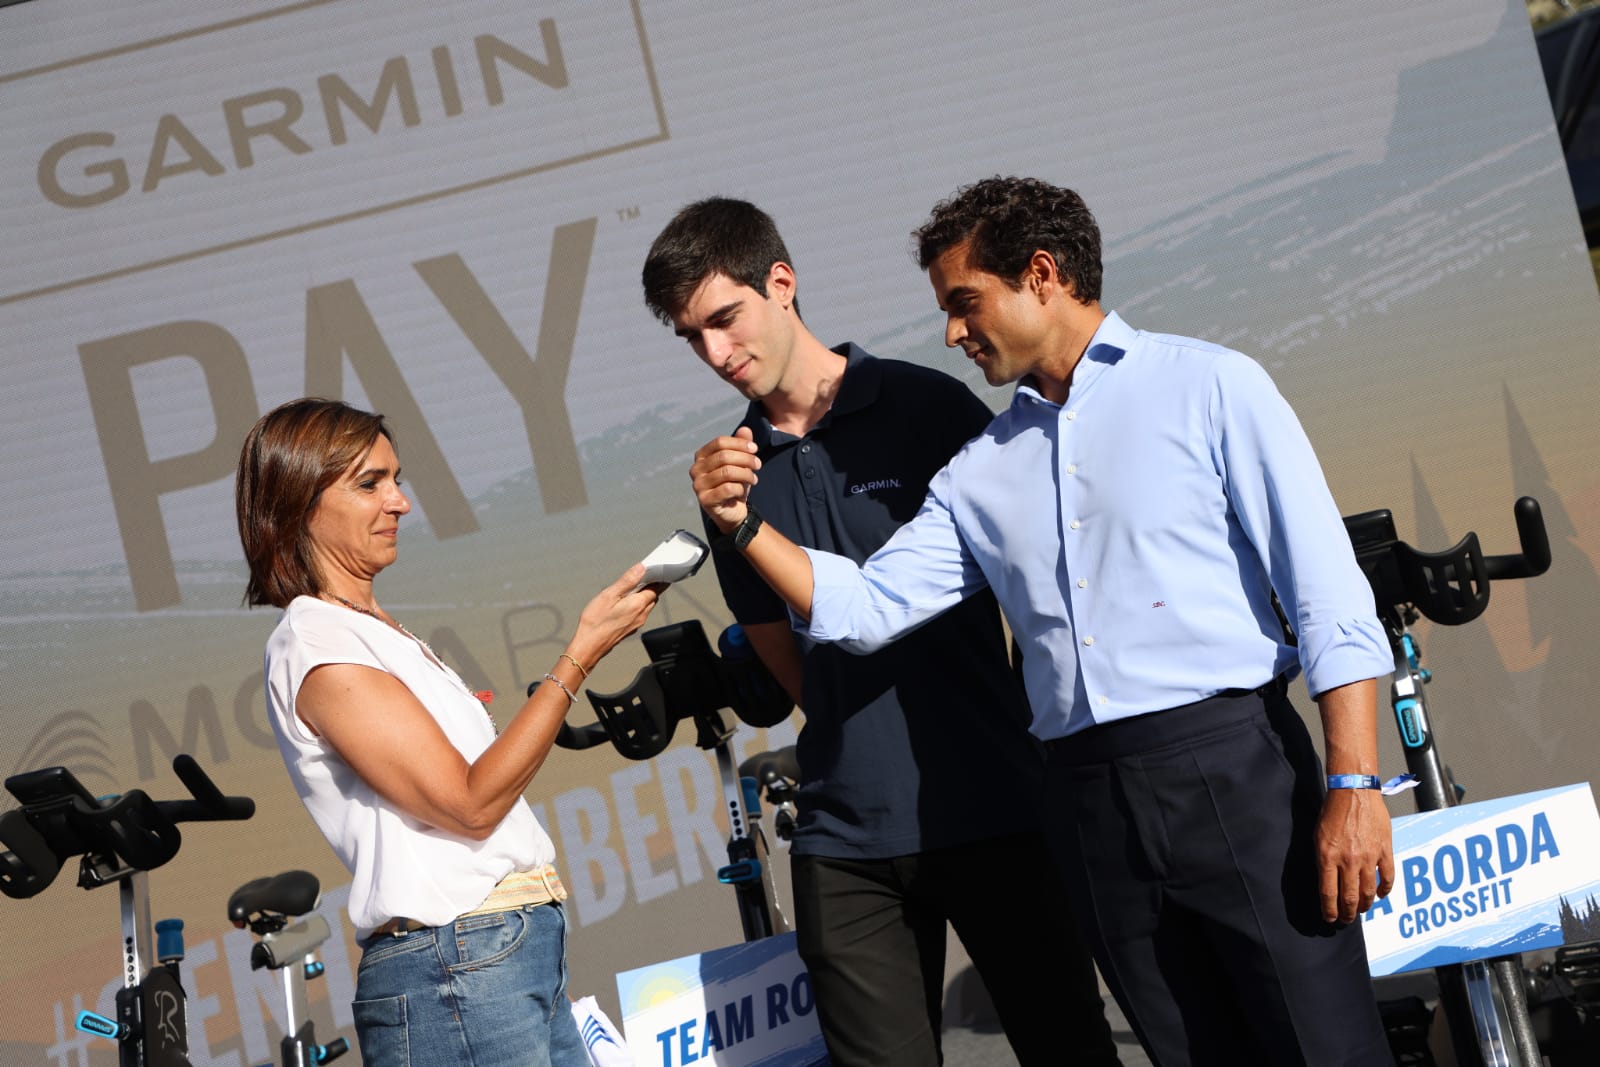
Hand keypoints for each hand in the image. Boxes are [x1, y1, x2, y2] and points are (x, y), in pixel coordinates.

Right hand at [569, 564, 659, 666]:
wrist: (589, 646)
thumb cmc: (596, 622)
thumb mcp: (609, 595)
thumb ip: (627, 581)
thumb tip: (641, 568)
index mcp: (638, 604)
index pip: (657, 588)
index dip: (659, 577)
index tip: (657, 569)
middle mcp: (641, 615)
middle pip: (653, 596)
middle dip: (652, 586)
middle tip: (645, 574)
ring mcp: (637, 624)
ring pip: (647, 606)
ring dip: (644, 596)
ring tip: (634, 587)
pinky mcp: (630, 629)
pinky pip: (639, 614)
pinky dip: (637, 605)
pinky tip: (625, 603)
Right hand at [690, 428, 760, 533]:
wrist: (732, 511)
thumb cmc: (734, 483)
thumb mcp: (740, 463)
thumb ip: (741, 446)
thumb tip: (745, 429)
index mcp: (701, 456)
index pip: (720, 442)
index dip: (739, 443)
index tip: (755, 449)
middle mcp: (696, 469)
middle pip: (724, 456)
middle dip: (745, 459)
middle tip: (758, 465)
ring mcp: (698, 485)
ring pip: (727, 472)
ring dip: (746, 474)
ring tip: (754, 479)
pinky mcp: (705, 499)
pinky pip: (727, 489)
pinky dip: (740, 488)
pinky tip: (744, 491)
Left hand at [1316, 786, 1394, 923]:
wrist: (1353, 790)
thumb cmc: (1332, 811)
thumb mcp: (1318, 836)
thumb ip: (1323, 859)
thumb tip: (1327, 881)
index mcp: (1327, 857)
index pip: (1328, 893)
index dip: (1329, 911)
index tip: (1329, 919)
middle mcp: (1348, 860)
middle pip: (1349, 898)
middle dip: (1346, 913)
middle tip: (1345, 920)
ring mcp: (1369, 856)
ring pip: (1368, 891)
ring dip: (1364, 905)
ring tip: (1361, 910)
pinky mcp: (1384, 850)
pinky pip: (1388, 877)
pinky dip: (1385, 889)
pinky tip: (1381, 895)